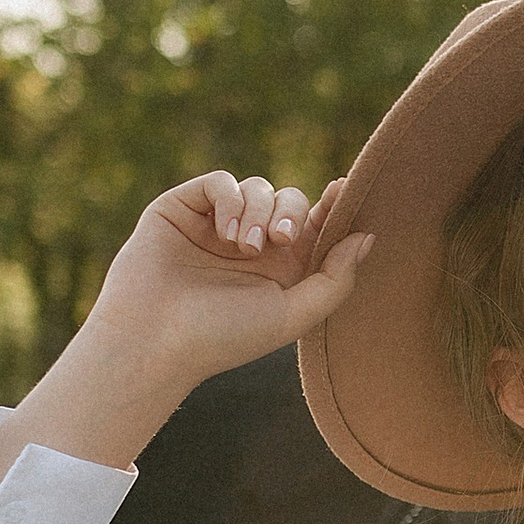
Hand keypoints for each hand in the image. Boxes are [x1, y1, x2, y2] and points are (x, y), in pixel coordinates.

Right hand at [83, 170, 372, 398]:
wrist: (155, 340)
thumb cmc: (223, 337)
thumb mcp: (293, 314)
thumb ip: (336, 278)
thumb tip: (368, 237)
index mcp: (280, 268)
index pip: (314, 224)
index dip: (333, 206)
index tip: (344, 190)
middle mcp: (250, 243)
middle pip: (290, 200)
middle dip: (292, 213)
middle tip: (281, 240)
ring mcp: (215, 224)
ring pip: (257, 188)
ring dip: (259, 212)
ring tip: (244, 247)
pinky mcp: (182, 209)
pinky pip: (220, 182)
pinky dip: (230, 198)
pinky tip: (225, 231)